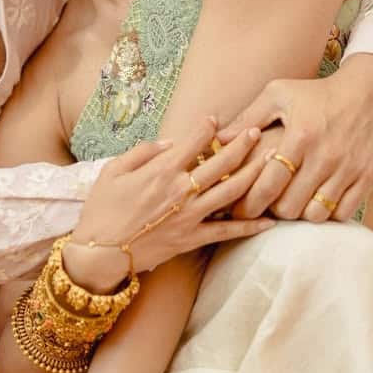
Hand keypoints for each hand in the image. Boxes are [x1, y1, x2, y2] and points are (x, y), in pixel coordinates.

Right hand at [68, 117, 273, 285]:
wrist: (99, 253)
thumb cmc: (102, 210)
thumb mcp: (112, 171)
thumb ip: (142, 152)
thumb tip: (168, 143)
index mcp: (161, 171)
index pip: (193, 141)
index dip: (208, 126)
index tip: (217, 119)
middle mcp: (181, 190)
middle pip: (222, 163)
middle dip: (243, 143)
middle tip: (258, 130)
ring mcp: (190, 216)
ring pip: (232, 191)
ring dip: (254, 173)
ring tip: (273, 159)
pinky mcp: (192, 238)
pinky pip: (226, 230)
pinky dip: (249, 226)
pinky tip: (270, 220)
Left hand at [218, 56, 372, 222]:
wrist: (370, 89)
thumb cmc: (317, 92)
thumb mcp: (279, 94)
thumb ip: (248, 118)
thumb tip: (218, 140)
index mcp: (300, 136)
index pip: (268, 184)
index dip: (250, 203)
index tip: (240, 209)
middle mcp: (325, 155)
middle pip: (290, 206)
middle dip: (273, 210)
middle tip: (267, 206)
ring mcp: (349, 168)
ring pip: (316, 214)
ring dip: (300, 214)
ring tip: (292, 203)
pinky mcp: (368, 176)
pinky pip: (343, 213)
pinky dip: (328, 213)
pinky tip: (317, 201)